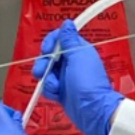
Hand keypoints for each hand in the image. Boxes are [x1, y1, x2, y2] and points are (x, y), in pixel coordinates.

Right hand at [32, 19, 123, 134]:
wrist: (92, 111)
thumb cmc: (87, 82)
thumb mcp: (78, 57)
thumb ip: (70, 40)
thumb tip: (67, 23)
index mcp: (78, 50)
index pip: (59, 38)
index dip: (51, 42)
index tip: (47, 50)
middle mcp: (71, 62)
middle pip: (49, 55)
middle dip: (43, 63)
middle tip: (42, 71)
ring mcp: (65, 77)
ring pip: (46, 71)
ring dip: (47, 79)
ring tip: (54, 87)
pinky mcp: (61, 91)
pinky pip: (48, 86)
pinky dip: (50, 90)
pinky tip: (56, 96)